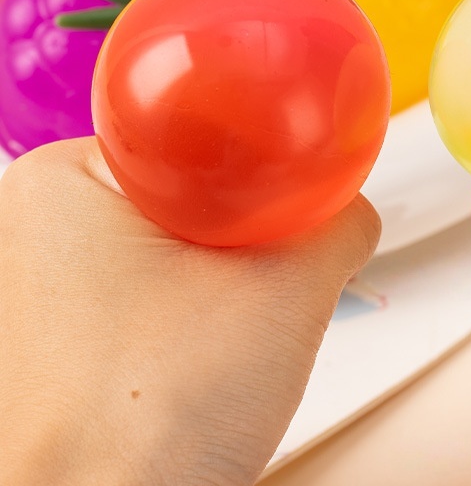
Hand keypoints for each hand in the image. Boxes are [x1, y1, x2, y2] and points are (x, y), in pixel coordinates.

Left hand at [0, 136, 378, 485]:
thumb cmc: (150, 421)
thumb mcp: (288, 288)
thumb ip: (340, 222)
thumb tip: (350, 209)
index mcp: (65, 177)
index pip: (194, 131)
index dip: (262, 158)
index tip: (298, 193)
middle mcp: (38, 223)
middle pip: (186, 184)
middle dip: (244, 226)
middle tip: (264, 276)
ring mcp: (39, 283)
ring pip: (172, 239)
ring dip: (221, 269)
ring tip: (229, 328)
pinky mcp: (55, 333)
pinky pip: (147, 286)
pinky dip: (191, 304)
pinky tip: (203, 352)